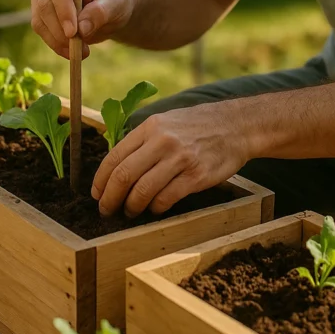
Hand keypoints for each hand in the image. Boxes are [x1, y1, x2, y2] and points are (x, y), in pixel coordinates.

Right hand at [31, 0, 133, 59]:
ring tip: (82, 52)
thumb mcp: (115, 2)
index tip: (73, 31)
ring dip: (59, 40)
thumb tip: (82, 28)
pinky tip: (72, 53)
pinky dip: (56, 45)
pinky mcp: (40, 14)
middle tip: (79, 47)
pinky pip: (42, 31)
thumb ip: (100, 11)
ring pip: (40, 20)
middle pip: (44, 4)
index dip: (63, 8)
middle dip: (60, 29)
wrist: (109, 11)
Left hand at [91, 103, 249, 217]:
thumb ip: (143, 140)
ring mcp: (180, 159)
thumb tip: (117, 166)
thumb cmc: (199, 126)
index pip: (114, 157)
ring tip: (130, 212)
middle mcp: (162, 141)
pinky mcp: (196, 176)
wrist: (237, 126)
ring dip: (131, 207)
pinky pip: (166, 198)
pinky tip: (155, 209)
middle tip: (107, 210)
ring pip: (142, 191)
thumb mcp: (167, 121)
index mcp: (151, 127)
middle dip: (110, 199)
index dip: (101, 180)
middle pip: (124, 176)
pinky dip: (155, 208)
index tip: (97, 194)